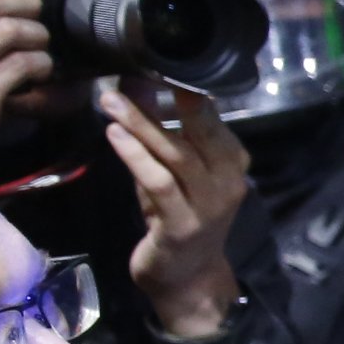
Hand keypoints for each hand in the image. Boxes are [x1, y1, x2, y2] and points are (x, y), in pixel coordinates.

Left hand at [100, 81, 250, 340]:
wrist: (187, 279)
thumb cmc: (178, 221)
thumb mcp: (176, 176)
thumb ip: (162, 140)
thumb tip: (135, 90)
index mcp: (233, 163)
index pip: (212, 118)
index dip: (184, 90)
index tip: (154, 63)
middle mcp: (228, 181)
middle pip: (199, 130)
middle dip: (166, 99)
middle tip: (132, 72)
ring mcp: (208, 204)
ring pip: (175, 154)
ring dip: (140, 124)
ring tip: (111, 101)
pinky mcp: (182, 225)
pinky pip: (158, 182)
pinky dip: (135, 156)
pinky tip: (114, 135)